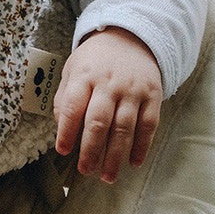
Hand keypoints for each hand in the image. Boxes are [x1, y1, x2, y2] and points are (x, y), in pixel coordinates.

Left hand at [53, 27, 162, 182]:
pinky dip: (142, 146)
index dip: (67, 131)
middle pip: (99, 121)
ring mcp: (133, 90)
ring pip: (124, 127)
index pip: (73, 107)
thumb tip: (61, 129)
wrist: (130, 37)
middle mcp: (109, 83)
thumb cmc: (93, 60)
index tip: (63, 151)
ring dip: (116, 155)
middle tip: (85, 170)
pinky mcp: (153, 95)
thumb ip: (65, 99)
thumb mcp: (72, 70)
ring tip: (106, 176)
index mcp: (84, 76)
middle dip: (91, 149)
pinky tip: (134, 162)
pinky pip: (149, 125)